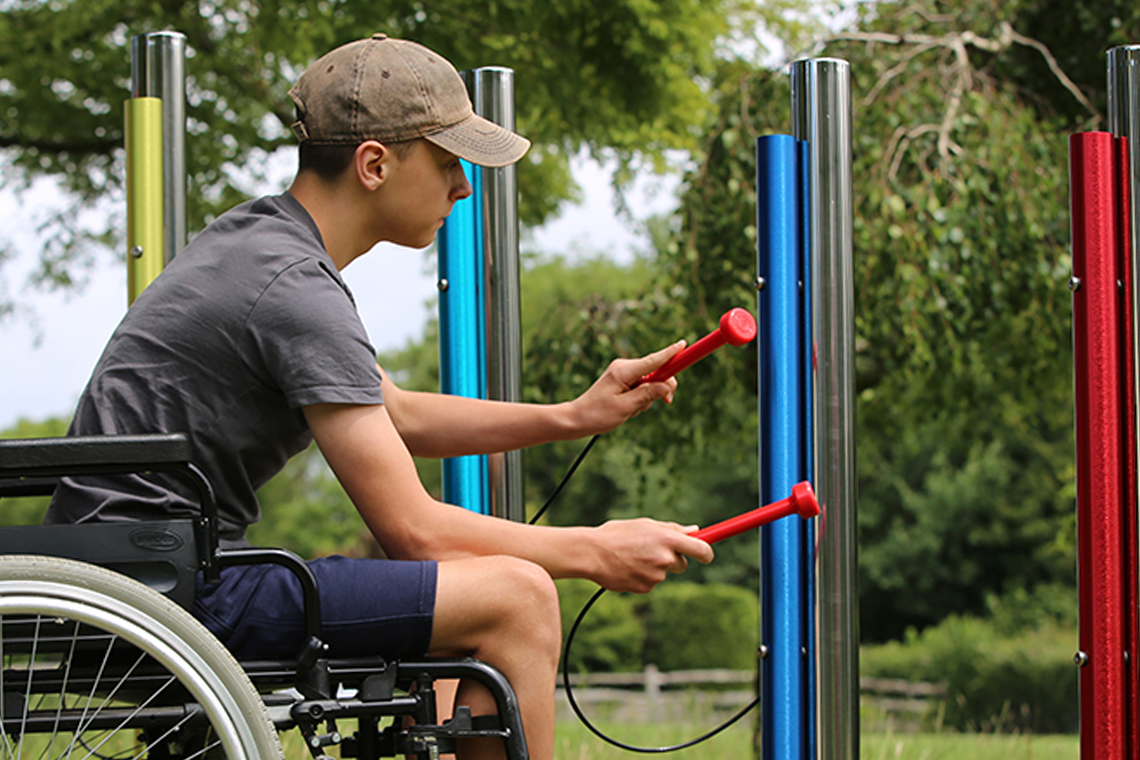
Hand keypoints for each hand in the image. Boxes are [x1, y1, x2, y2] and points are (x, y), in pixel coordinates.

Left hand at [567, 341, 686, 435]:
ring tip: (633, 410)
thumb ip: (648, 395)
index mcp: (624, 371)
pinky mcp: (622, 379)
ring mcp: (622, 372)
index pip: (653, 360)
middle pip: (655, 370)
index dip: (670, 353)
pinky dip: (641, 397)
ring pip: (649, 380)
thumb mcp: (626, 407)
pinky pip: (641, 385)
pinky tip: (630, 408)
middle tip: (667, 402)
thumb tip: (667, 385)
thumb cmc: (598, 414)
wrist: (577, 418)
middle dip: (662, 386)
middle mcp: (624, 367)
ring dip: (648, 397)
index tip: (683, 344)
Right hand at [587, 518, 714, 593]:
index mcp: (667, 539)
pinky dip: (642, 577)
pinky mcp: (645, 588)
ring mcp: (656, 576)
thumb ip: (672, 529)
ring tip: (631, 557)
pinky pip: (650, 583)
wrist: (591, 553)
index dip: (707, 553)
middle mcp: (665, 558)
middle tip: (652, 550)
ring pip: (663, 574)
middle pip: (682, 565)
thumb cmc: (617, 534)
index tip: (707, 555)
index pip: (700, 549)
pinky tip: (627, 568)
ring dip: (653, 567)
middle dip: (673, 560)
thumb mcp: (645, 525)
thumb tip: (695, 531)